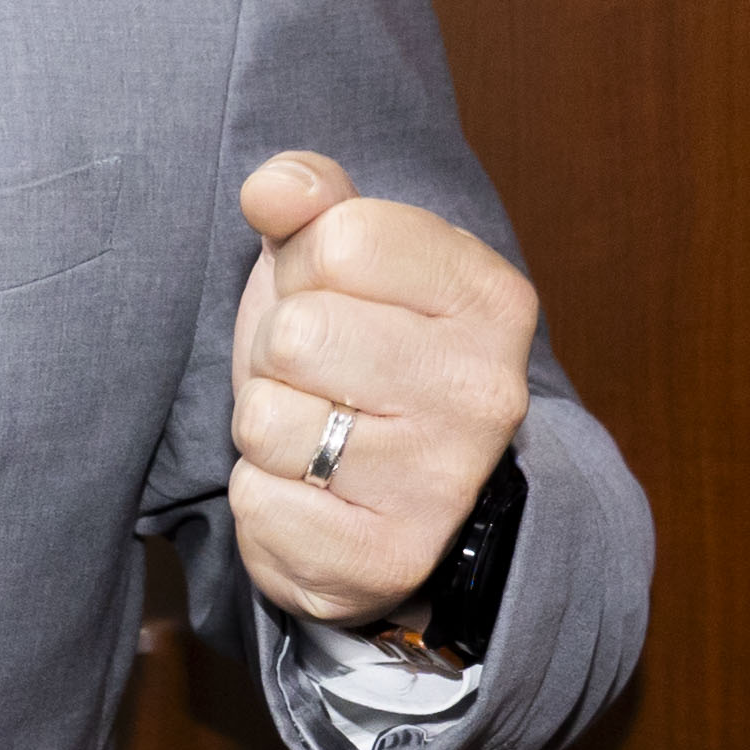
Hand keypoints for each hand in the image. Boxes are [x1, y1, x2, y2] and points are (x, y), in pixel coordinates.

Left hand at [223, 151, 534, 627]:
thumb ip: (311, 195)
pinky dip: (262, 497)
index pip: (342, 238)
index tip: (337, 295)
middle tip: (317, 376)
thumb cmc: (358, 348)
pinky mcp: (389, 560)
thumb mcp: (340, 253)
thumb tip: (274, 190)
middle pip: (297, 333)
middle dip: (277, 351)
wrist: (390, 489)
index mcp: (490, 297)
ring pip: (266, 421)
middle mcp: (484, 392)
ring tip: (314, 430)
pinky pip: (259, 504)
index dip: (307, 266)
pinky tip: (309, 492)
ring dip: (265, 425)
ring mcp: (443, 483)